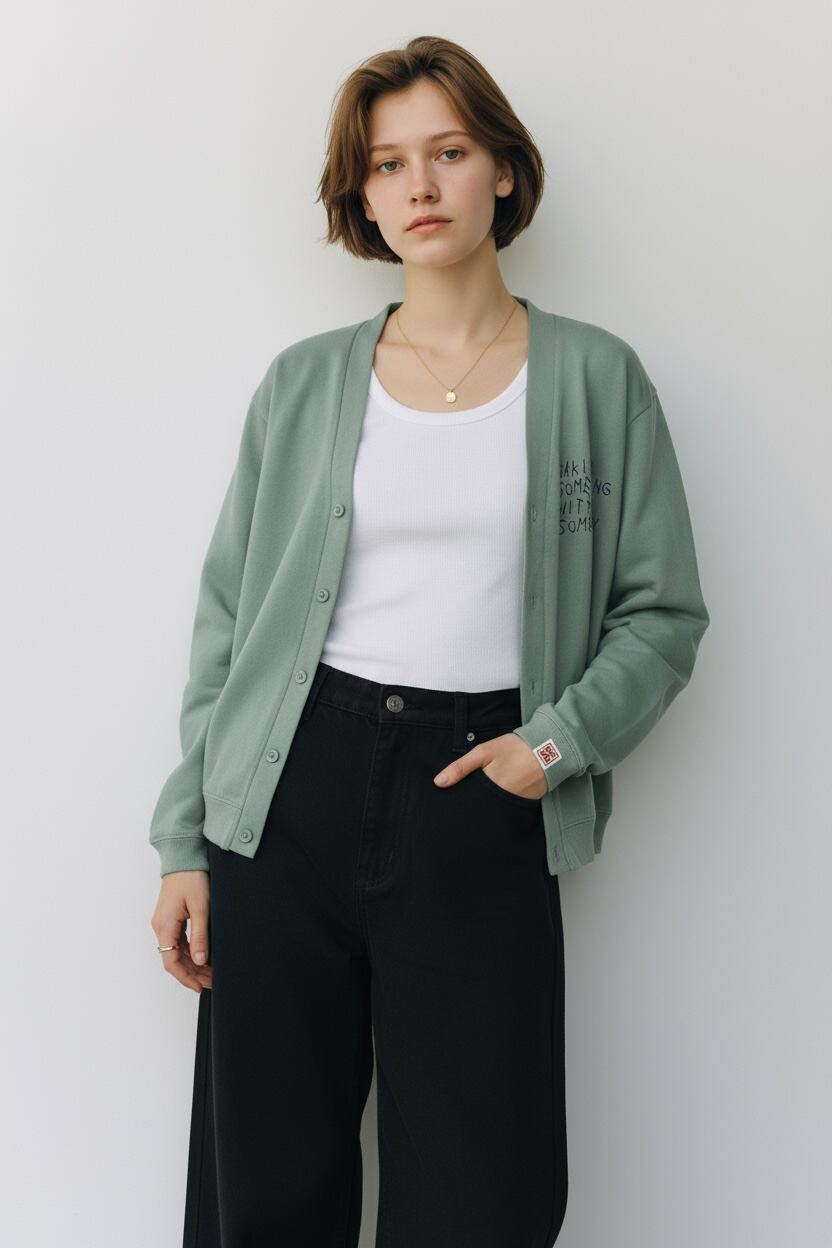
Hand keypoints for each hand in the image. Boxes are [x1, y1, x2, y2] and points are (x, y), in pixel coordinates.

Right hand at [150, 870, 212, 993]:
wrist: (184, 857)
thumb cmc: (191, 878)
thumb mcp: (201, 909)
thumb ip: (200, 936)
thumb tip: (200, 961)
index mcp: (165, 926)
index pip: (171, 962)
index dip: (186, 978)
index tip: (200, 987)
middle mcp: (160, 926)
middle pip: (173, 959)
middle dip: (192, 973)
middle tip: (211, 982)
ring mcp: (163, 922)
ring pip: (176, 952)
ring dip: (192, 964)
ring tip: (210, 973)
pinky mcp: (169, 918)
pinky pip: (177, 942)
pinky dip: (189, 952)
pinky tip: (202, 957)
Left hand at [434, 732, 547, 800]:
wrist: (550, 747)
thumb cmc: (514, 747)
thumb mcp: (483, 752)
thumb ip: (460, 768)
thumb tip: (438, 782)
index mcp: (490, 787)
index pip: (471, 803)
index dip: (463, 803)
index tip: (455, 804)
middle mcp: (503, 799)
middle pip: (484, 808)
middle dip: (477, 805)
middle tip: (474, 799)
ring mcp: (518, 803)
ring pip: (498, 808)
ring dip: (492, 804)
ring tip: (491, 794)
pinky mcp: (530, 802)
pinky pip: (513, 806)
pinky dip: (508, 801)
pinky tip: (507, 792)